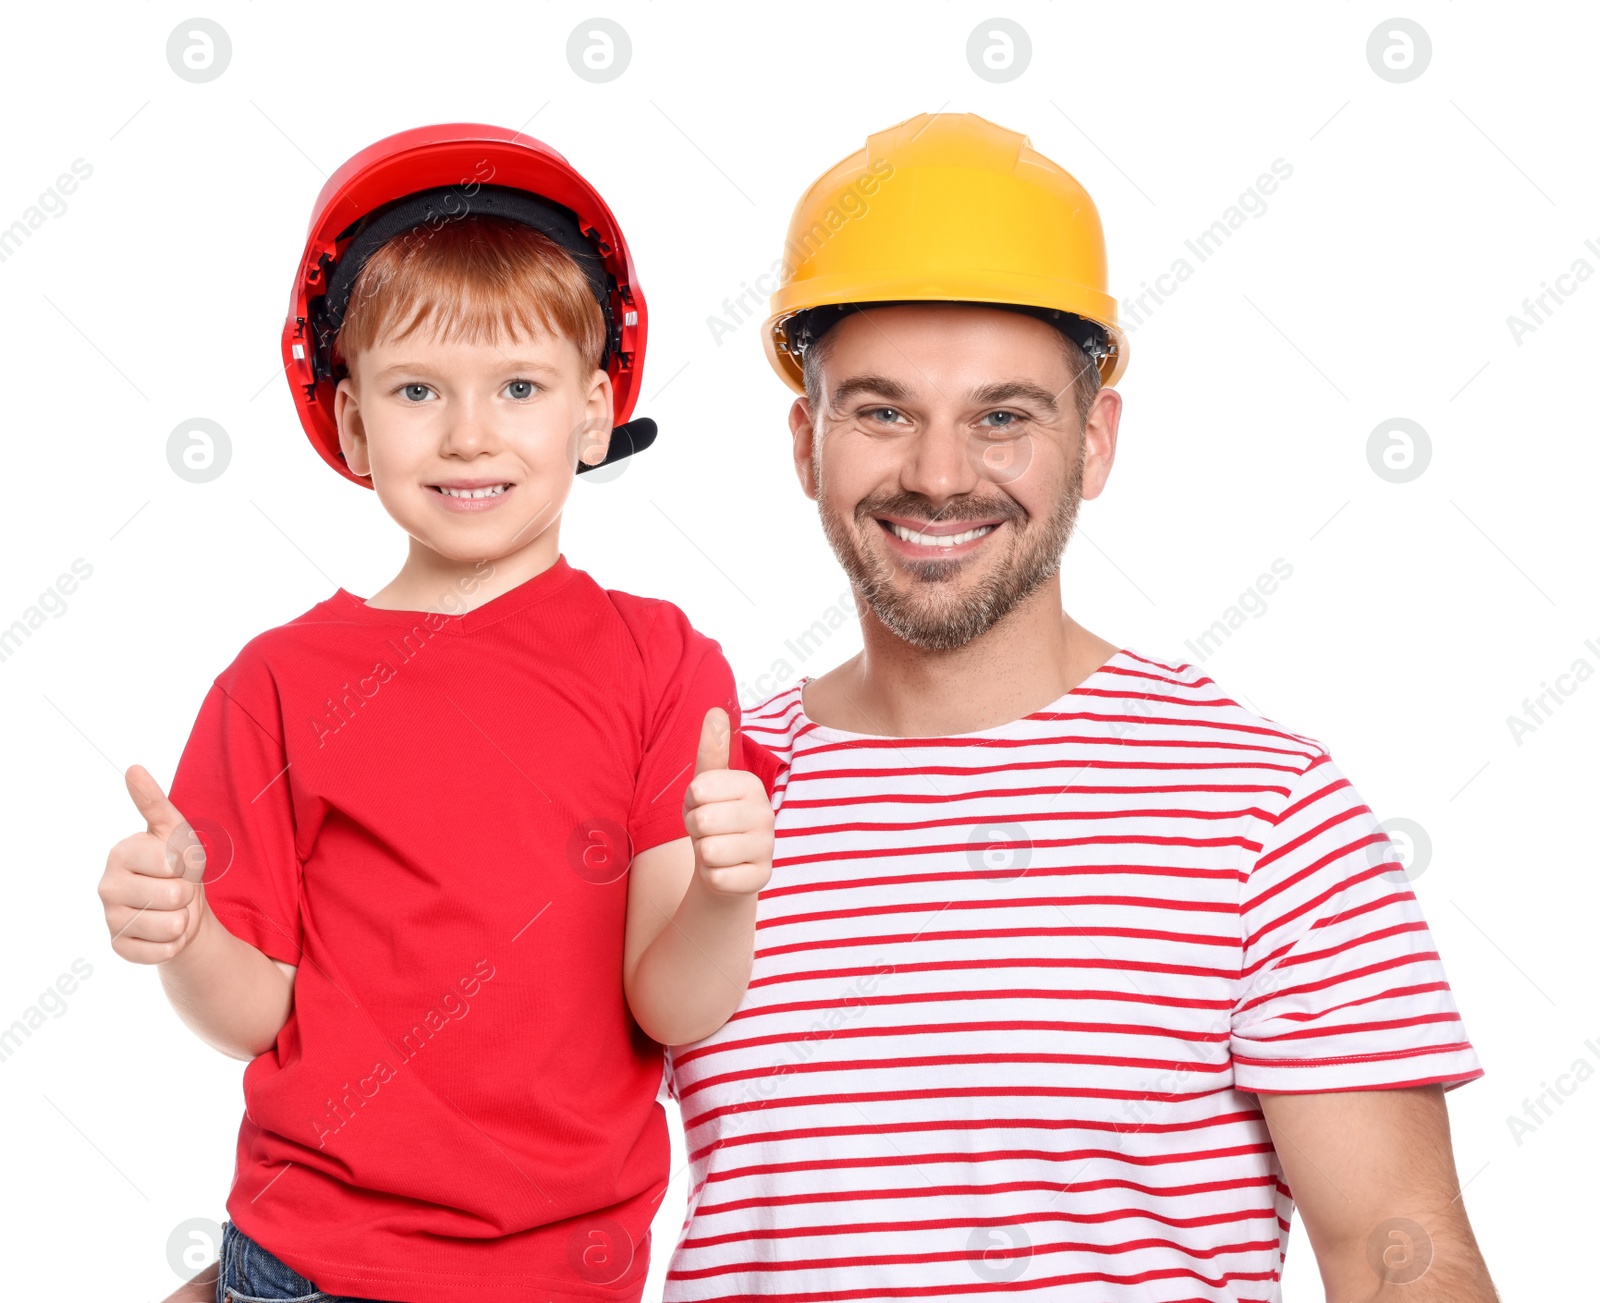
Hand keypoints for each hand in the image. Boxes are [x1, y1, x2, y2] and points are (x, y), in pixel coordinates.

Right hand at [97, 765, 211, 963]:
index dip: (189, 863)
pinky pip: (163, 952)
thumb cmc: (178, 865)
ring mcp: (110, 919)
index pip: (172, 861)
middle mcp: (106, 886)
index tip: (178, 862)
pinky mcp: (119, 948)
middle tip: (176, 888)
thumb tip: (132, 768)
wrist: (181, 910)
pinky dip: (174, 944)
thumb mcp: (176, 831)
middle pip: (174, 895)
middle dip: (188, 893)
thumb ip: (155, 802)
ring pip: (171, 926)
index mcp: (121, 852)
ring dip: (183, 920)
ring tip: (172, 910)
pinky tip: (164, 933)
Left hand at [683, 707, 773, 897]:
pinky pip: (717, 877)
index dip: (691, 802)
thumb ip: (712, 749)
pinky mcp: (761, 878)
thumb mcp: (707, 784)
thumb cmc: (714, 818)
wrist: (726, 866)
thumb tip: (716, 710)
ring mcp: (766, 847)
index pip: (698, 790)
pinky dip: (711, 876)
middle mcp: (765, 814)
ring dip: (703, 853)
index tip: (704, 805)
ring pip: (709, 850)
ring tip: (715, 848)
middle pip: (702, 821)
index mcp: (751, 785)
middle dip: (695, 829)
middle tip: (708, 830)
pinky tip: (724, 870)